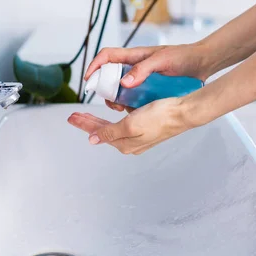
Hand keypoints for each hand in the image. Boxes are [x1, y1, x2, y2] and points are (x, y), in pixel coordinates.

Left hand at [67, 97, 195, 154]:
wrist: (183, 112)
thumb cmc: (160, 117)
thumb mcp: (130, 125)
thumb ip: (110, 132)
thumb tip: (93, 139)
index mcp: (125, 143)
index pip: (97, 133)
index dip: (84, 124)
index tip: (72, 117)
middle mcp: (131, 142)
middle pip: (103, 130)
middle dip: (88, 122)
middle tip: (74, 115)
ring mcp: (139, 135)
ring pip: (111, 126)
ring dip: (98, 120)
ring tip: (86, 114)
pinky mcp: (146, 127)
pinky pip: (123, 123)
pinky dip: (113, 117)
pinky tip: (110, 113)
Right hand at [84, 43, 211, 111]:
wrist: (203, 64)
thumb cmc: (184, 57)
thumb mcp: (162, 61)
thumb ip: (143, 69)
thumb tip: (123, 82)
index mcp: (134, 55)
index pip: (107, 56)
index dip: (95, 66)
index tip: (89, 80)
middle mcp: (135, 66)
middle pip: (110, 76)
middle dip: (105, 89)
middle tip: (109, 101)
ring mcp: (141, 78)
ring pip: (120, 89)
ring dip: (117, 99)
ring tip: (122, 108)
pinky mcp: (149, 88)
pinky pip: (133, 97)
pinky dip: (130, 104)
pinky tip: (135, 111)